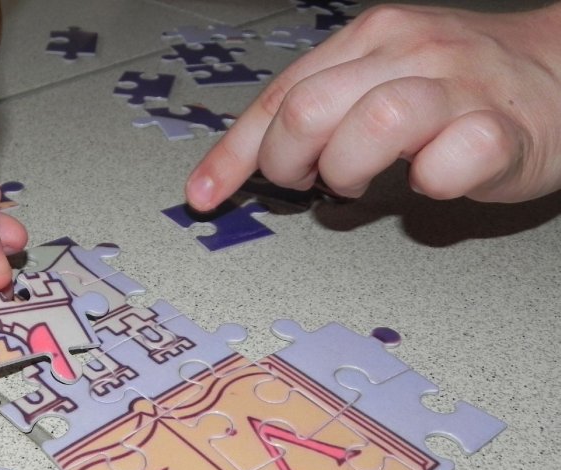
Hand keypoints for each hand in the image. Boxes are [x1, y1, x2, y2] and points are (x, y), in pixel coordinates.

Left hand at [186, 4, 560, 208]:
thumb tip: (253, 158)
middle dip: (288, 162)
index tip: (204, 194)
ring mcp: (458, 88)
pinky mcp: (502, 131)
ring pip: (370, 127)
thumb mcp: (378, 76)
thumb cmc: (458, 84)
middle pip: (308, 112)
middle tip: (308, 181)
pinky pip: (448, 163)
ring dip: (348, 172)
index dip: (233, 152)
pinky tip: (429, 180)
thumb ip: (321, 107)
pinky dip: (429, 184)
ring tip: (363, 180)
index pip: (280, 96)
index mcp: (369, 38)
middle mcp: (409, 52)